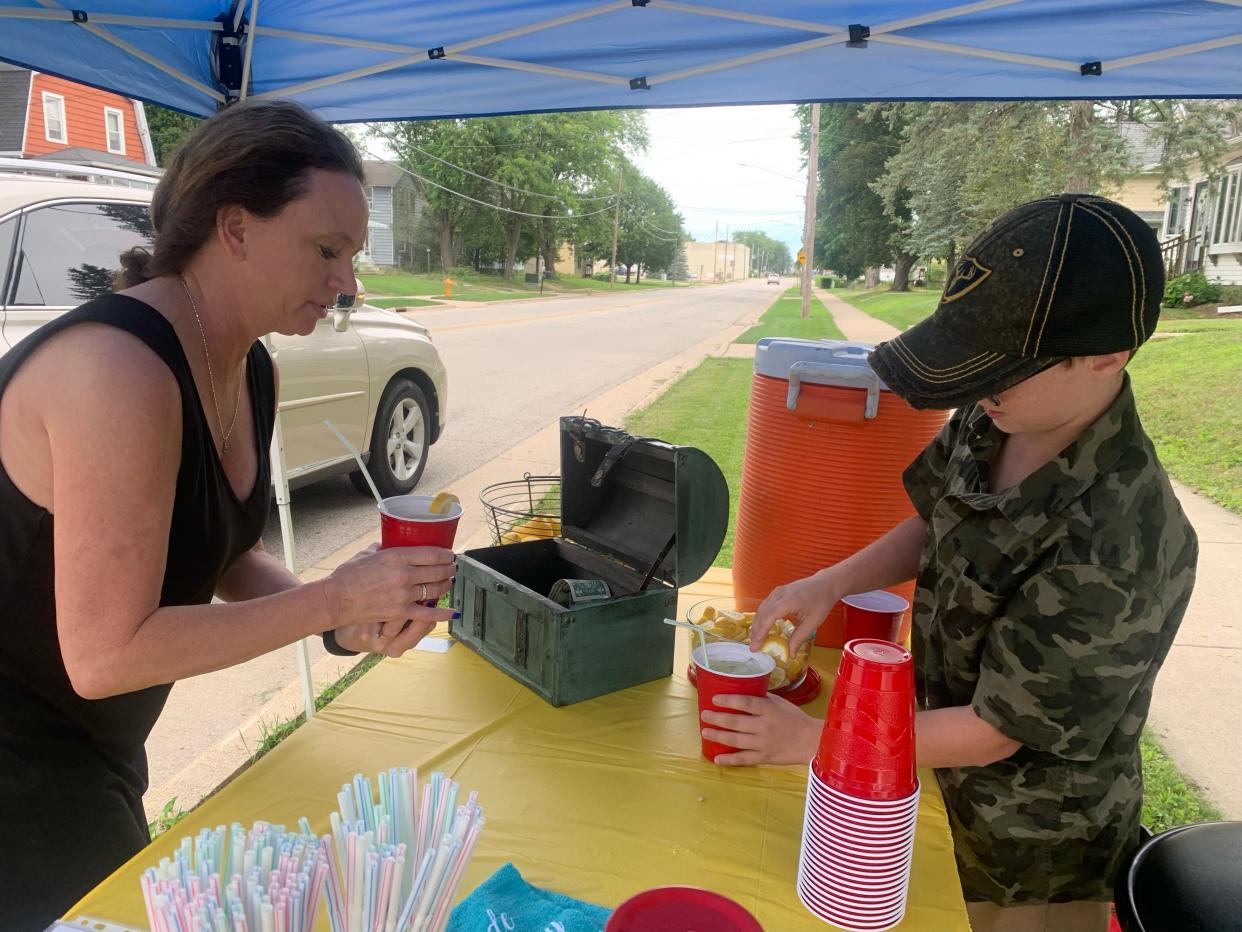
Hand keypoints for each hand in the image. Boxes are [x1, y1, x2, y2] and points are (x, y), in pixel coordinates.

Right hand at [323, 543, 455, 656]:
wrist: (336, 599)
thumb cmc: (347, 575)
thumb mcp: (366, 554)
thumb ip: (382, 548)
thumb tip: (389, 544)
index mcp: (397, 556)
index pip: (431, 553)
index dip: (445, 554)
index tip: (449, 555)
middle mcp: (404, 574)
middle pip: (437, 571)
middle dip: (449, 569)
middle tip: (453, 568)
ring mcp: (404, 594)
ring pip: (434, 589)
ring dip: (446, 585)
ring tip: (450, 582)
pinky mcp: (400, 612)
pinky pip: (427, 613)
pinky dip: (441, 613)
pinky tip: (451, 611)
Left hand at [700, 693, 821, 766]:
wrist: (811, 741)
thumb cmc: (795, 719)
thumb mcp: (781, 703)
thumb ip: (763, 698)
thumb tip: (744, 691)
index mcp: (769, 710)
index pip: (745, 702)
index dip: (729, 700)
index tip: (714, 699)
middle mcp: (764, 726)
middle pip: (735, 722)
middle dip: (717, 718)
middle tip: (704, 715)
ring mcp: (763, 743)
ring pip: (735, 740)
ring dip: (718, 736)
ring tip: (705, 732)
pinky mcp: (764, 757)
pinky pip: (743, 759)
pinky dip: (729, 760)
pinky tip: (717, 759)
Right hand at [749, 572, 839, 653]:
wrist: (825, 584)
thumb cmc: (821, 601)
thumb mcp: (813, 622)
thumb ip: (799, 637)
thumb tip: (790, 654)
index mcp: (789, 600)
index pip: (769, 616)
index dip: (761, 632)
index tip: (756, 645)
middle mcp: (779, 594)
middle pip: (762, 613)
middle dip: (756, 631)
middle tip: (753, 647)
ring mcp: (777, 592)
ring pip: (761, 609)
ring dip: (756, 625)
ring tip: (754, 640)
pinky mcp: (777, 592)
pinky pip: (765, 606)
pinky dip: (761, 618)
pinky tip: (761, 628)